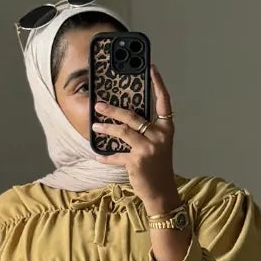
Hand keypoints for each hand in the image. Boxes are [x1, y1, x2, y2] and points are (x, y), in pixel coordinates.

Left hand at [91, 64, 178, 209]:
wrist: (162, 192)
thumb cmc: (158, 167)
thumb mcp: (158, 145)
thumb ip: (147, 131)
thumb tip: (125, 117)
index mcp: (166, 128)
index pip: (164, 102)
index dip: (158, 84)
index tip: (151, 68)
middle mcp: (159, 136)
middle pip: (133, 116)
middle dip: (113, 110)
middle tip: (98, 105)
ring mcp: (148, 148)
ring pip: (122, 131)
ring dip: (106, 128)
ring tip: (95, 126)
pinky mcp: (137, 161)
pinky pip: (116, 155)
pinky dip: (106, 156)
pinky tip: (98, 156)